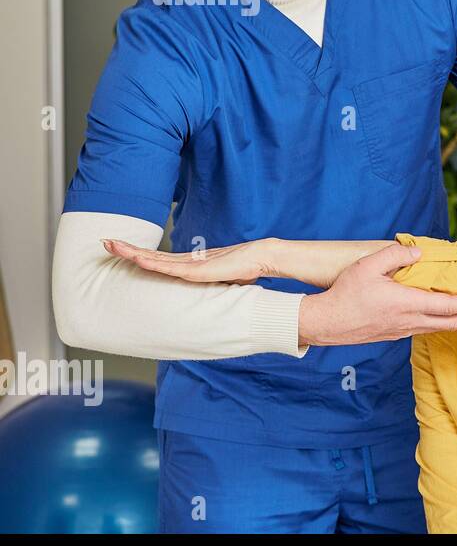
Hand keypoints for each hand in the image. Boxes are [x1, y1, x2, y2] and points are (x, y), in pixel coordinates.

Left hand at [103, 237, 273, 283]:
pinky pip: (166, 266)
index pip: (157, 258)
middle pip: (149, 254)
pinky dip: (149, 262)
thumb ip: (212, 287)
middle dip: (126, 248)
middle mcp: (185, 261)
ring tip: (109, 244)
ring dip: (129, 251)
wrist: (261, 258)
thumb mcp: (224, 282)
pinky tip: (135, 258)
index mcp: (189, 264)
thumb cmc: (247, 270)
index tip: (122, 250)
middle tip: (105, 242)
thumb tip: (211, 303)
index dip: (139, 254)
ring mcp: (189, 264)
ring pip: (152, 257)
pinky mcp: (195, 269)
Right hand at [298, 244, 456, 346]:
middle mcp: (410, 321)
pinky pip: (428, 328)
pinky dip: (446, 324)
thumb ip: (395, 255)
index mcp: (406, 304)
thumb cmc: (345, 293)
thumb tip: (419, 252)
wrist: (326, 323)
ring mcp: (404, 329)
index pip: (447, 306)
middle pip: (452, 323)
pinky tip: (450, 318)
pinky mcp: (397, 333)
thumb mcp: (368, 266)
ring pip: (442, 328)